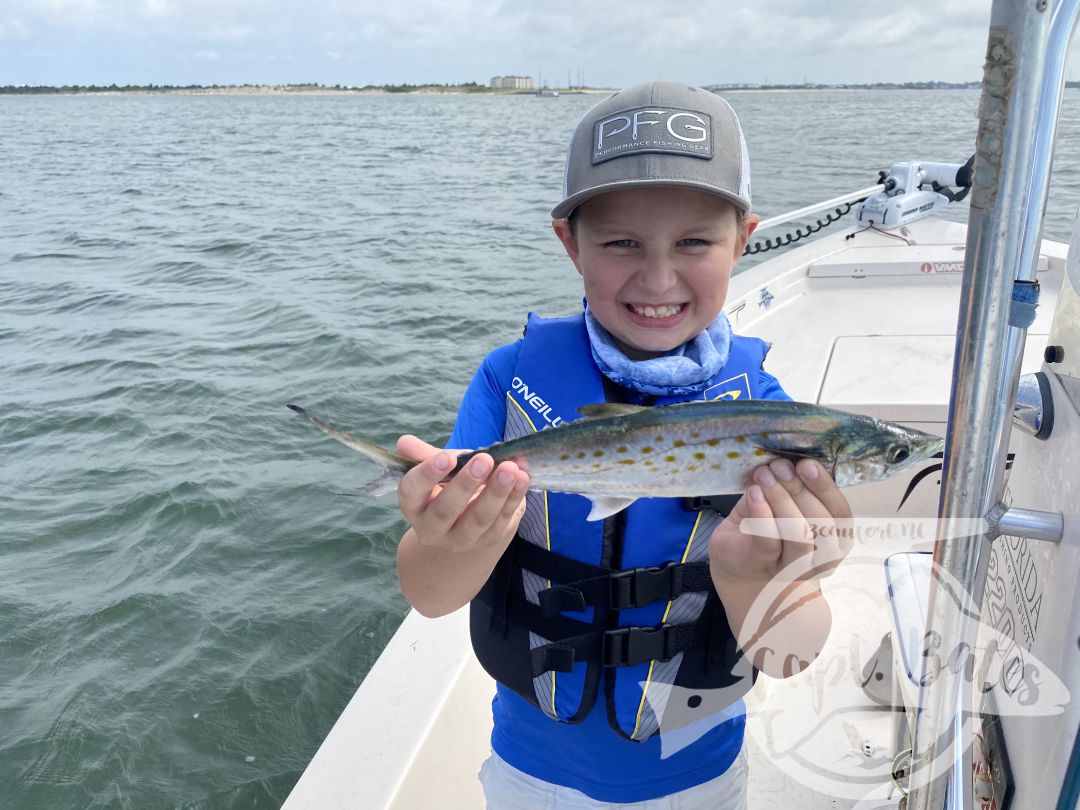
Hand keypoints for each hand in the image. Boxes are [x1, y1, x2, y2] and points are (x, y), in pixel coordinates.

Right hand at [395, 435, 529, 553]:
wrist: (468, 512)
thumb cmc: (448, 483)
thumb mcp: (437, 467)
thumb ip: (423, 454)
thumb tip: (404, 442)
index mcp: (413, 506)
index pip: (412, 491)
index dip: (427, 475)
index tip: (447, 457)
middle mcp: (432, 529)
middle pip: (446, 510)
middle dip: (467, 484)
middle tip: (485, 459)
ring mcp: (461, 539)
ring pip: (479, 519)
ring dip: (497, 492)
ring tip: (510, 468)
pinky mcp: (488, 540)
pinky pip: (503, 521)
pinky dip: (514, 498)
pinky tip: (522, 479)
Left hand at [709, 458, 853, 584]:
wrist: (737, 558)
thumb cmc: (768, 525)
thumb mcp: (787, 502)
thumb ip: (796, 486)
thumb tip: (791, 460)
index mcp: (836, 538)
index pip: (840, 513)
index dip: (826, 487)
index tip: (807, 464)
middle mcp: (821, 558)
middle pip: (821, 523)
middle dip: (799, 489)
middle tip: (779, 466)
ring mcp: (792, 568)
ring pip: (799, 533)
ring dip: (781, 499)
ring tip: (764, 476)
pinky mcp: (762, 566)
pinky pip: (768, 539)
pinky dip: (761, 512)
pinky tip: (753, 493)